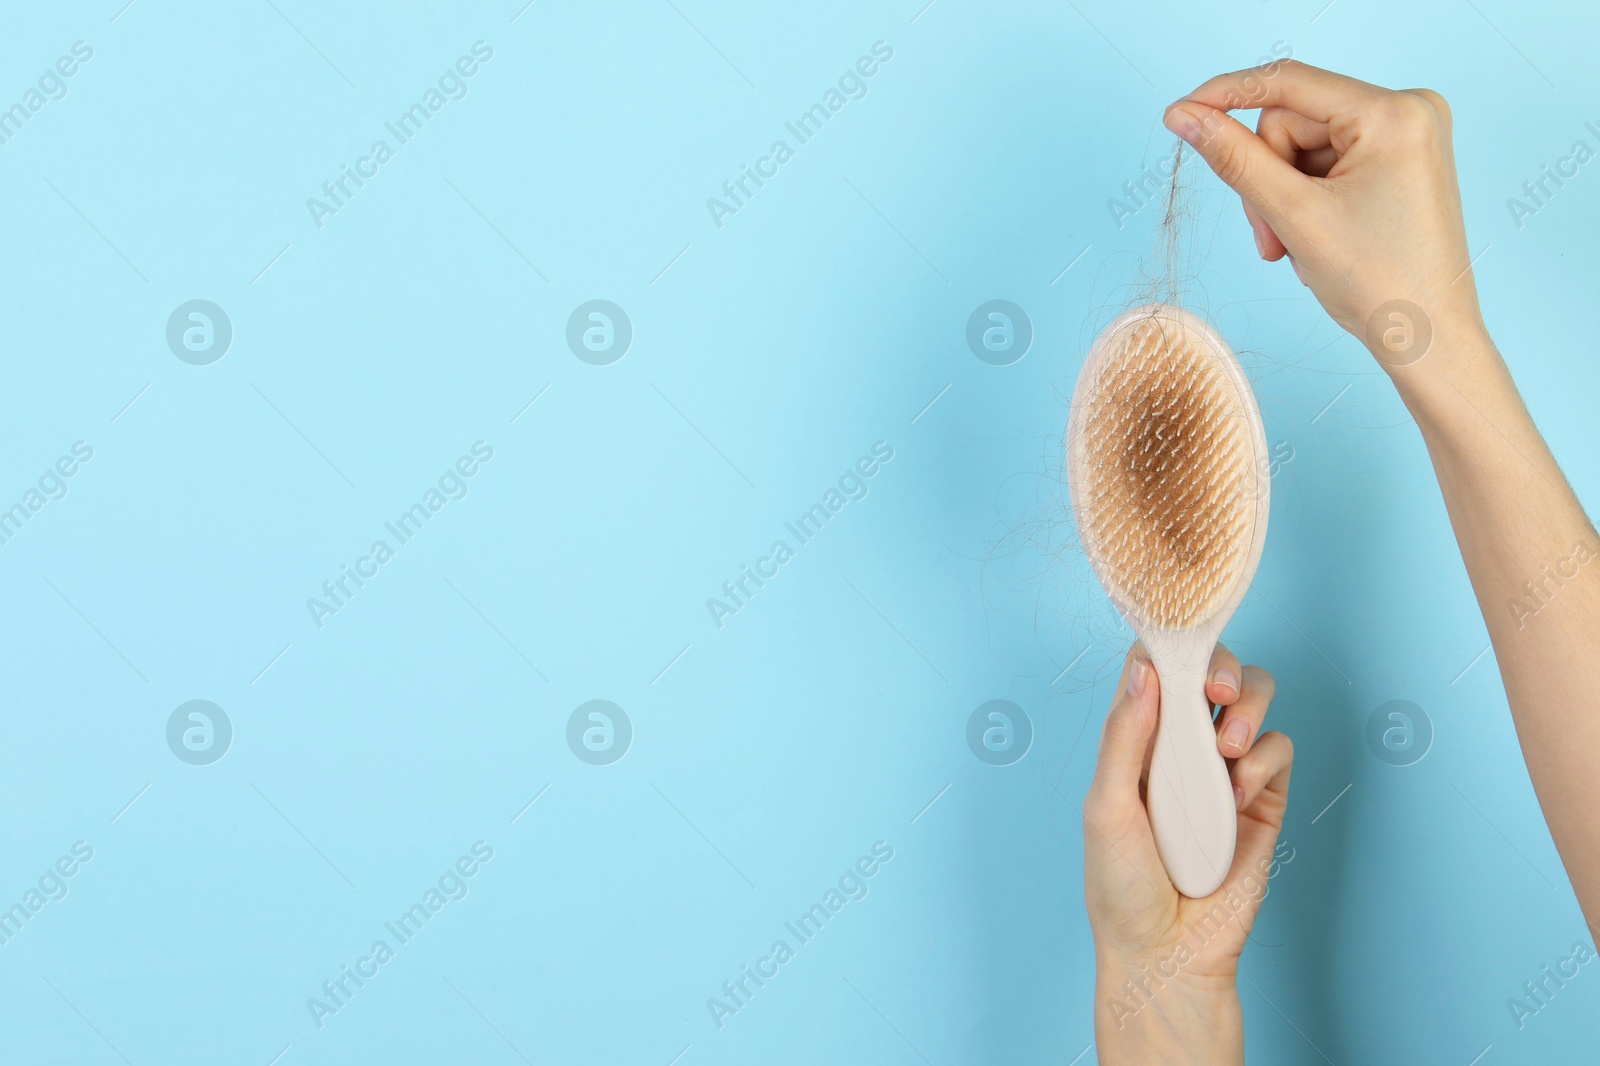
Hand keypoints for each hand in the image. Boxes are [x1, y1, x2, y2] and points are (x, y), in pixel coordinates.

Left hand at [1084, 643, 1293, 1064]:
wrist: (1166, 953)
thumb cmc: (1121, 885)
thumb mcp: (1106, 806)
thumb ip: (1125, 736)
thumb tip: (1146, 669)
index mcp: (1135, 739)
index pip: (1155, 668)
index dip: (1170, 646)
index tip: (1182, 644)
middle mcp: (1181, 746)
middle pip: (1212, 672)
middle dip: (1221, 667)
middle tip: (1215, 691)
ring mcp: (1225, 770)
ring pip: (1254, 700)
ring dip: (1247, 708)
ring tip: (1227, 748)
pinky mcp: (1264, 799)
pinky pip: (1279, 751)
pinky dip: (1264, 761)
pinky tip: (1240, 793)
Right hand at [1162, 60, 1486, 378]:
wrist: (1428, 339)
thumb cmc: (1381, 283)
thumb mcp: (1294, 215)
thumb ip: (1235, 160)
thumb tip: (1186, 118)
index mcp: (1394, 114)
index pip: (1288, 83)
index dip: (1226, 97)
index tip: (1180, 114)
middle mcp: (1408, 110)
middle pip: (1293, 122)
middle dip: (1269, 179)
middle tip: (1272, 237)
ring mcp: (1407, 135)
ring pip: (1303, 147)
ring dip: (1284, 198)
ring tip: (1295, 247)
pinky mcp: (1400, 159)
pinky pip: (1327, 163)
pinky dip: (1308, 201)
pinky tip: (1318, 239)